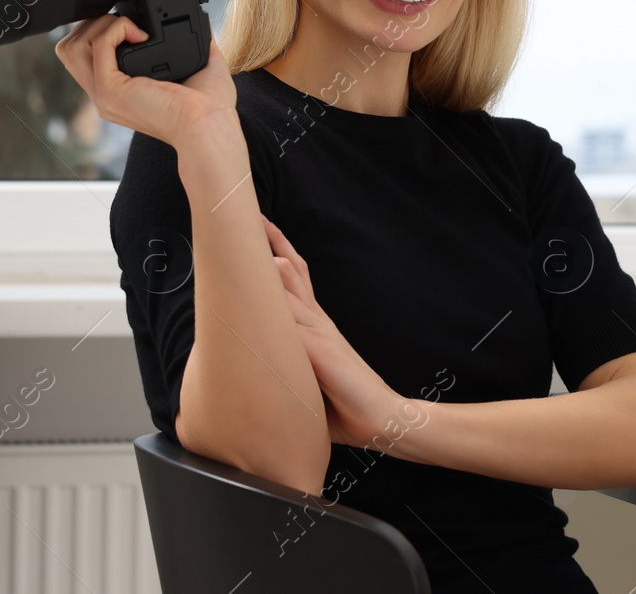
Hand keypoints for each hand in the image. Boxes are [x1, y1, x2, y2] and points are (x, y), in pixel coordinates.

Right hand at [53, 14, 234, 148]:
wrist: (210, 125)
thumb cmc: (211, 107)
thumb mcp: (197, 66)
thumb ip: (195, 42)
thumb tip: (202, 21)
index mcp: (119, 92)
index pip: (83, 56)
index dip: (98, 32)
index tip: (128, 24)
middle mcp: (105, 95)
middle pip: (69, 50)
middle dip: (93, 24)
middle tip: (125, 23)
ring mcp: (104, 95)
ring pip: (72, 47)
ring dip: (102, 24)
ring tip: (132, 27)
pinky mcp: (111, 91)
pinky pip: (99, 45)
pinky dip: (118, 28)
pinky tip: (142, 34)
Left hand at [261, 213, 413, 451]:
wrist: (385, 420)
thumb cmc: (349, 406)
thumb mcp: (314, 381)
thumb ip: (295, 367)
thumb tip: (267, 367)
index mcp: (318, 329)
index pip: (297, 280)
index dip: (279, 253)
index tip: (260, 230)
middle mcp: (319, 323)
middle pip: (293, 273)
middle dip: (271, 245)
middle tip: (250, 216)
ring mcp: (320, 333)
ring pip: (289, 290)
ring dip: (270, 265)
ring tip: (250, 236)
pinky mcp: (321, 350)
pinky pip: (292, 323)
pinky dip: (276, 303)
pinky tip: (262, 285)